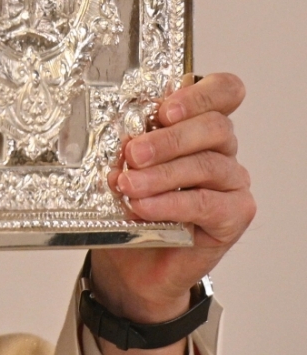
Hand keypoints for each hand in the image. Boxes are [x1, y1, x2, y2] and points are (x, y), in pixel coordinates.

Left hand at [89, 72, 254, 354]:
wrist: (132, 264)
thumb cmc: (129, 206)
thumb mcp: (122, 165)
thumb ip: (129, 142)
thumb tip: (119, 132)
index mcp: (197, 122)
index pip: (222, 91)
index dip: (199, 94)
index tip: (164, 109)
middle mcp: (221, 148)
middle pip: (214, 126)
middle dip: (170, 138)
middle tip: (133, 152)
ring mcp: (231, 181)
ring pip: (208, 165)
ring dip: (162, 174)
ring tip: (129, 185)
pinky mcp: (234, 215)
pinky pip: (207, 203)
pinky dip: (171, 204)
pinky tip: (144, 207)